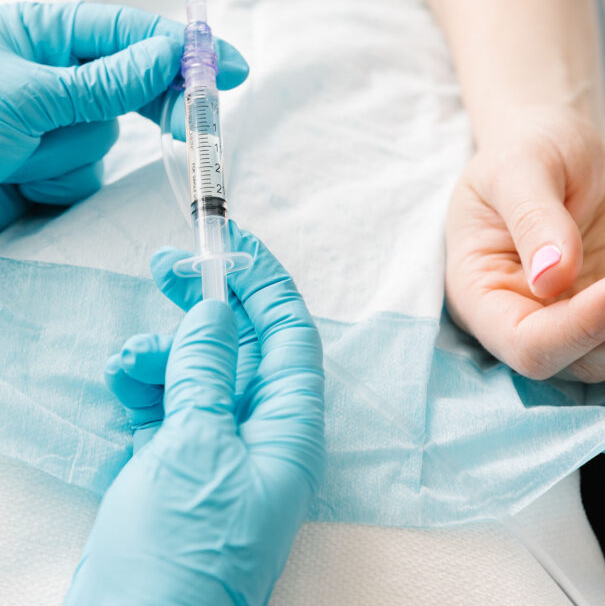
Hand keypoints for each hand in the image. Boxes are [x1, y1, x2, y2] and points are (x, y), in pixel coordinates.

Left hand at [0, 2, 247, 228]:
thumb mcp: (29, 96)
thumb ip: (104, 83)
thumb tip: (171, 54)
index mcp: (45, 34)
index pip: (129, 30)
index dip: (183, 47)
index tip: (230, 67)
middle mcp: (52, 73)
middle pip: (131, 85)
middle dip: (156, 108)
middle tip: (194, 130)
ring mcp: (50, 123)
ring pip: (105, 136)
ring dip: (70, 152)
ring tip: (19, 157)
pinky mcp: (45, 167)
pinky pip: (83, 175)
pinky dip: (58, 183)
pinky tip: (18, 181)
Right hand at [66, 225, 324, 605]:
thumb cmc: (180, 555)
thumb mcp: (195, 447)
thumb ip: (207, 372)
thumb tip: (216, 312)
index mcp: (288, 430)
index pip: (289, 334)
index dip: (263, 283)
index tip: (229, 242)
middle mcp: (259, 437)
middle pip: (240, 347)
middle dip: (205, 306)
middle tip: (167, 266)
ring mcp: (216, 455)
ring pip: (196, 374)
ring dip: (163, 354)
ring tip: (128, 363)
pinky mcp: (177, 473)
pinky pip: (167, 408)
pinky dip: (145, 387)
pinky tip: (123, 384)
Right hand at [446, 109, 604, 382]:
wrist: (559, 141)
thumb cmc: (526, 149)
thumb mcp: (520, 169)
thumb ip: (533, 219)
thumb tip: (550, 278)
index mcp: (483, 293)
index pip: (527, 343)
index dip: (579, 330)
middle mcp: (527, 318)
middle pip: (582, 363)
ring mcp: (577, 319)